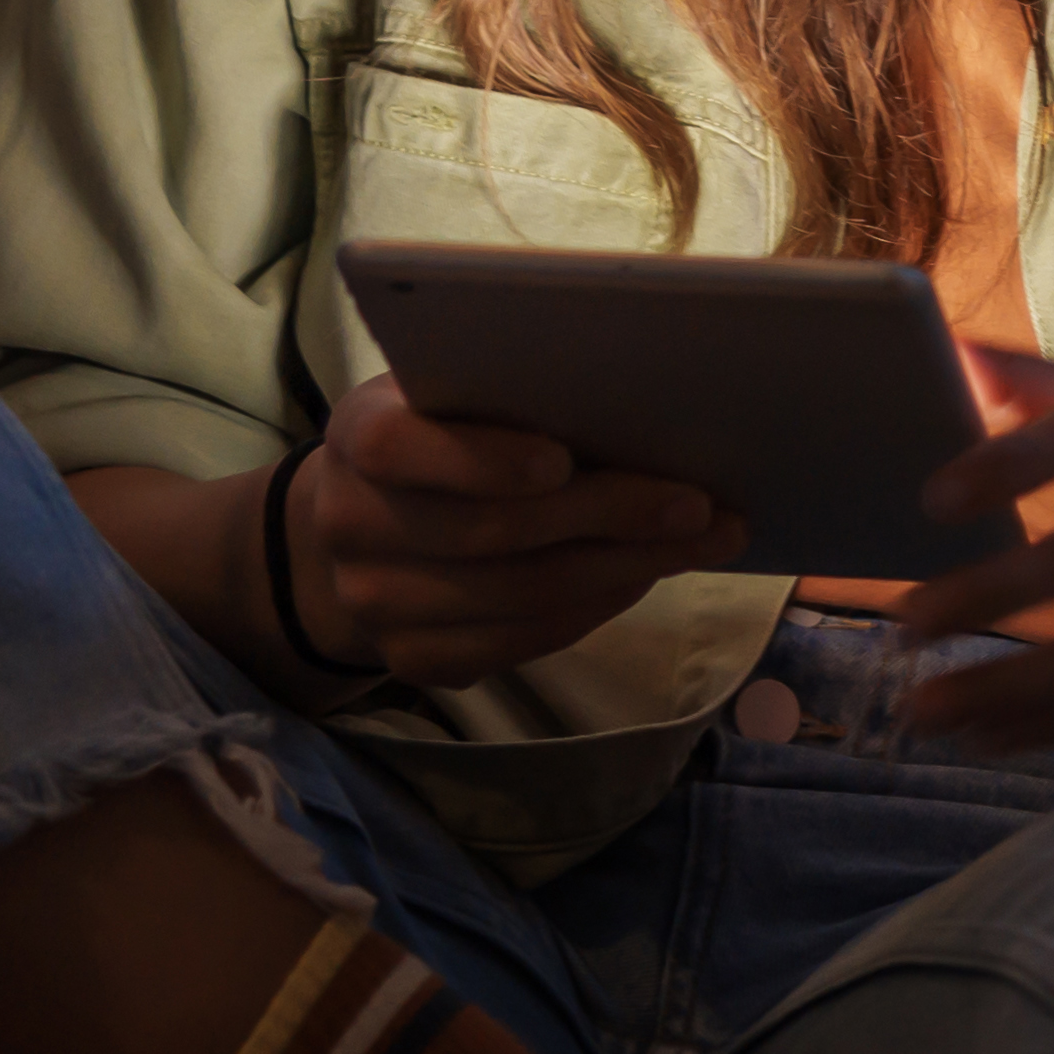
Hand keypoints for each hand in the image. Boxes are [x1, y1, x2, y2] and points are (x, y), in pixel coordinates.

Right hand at [271, 376, 739, 688]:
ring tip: (702, 540)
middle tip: (697, 505)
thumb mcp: (454, 394)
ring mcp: (375, 604)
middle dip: (607, 516)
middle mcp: (351, 526)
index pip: (399, 450)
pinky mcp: (413, 660)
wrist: (364, 526)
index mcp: (358, 437)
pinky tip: (644, 575)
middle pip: (489, 534)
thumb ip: (510, 393)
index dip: (481, 460)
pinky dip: (595, 608)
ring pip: (518, 596)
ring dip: (625, 567)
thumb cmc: (441, 435)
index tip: (560, 460)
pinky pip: (520, 644)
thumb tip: (644, 396)